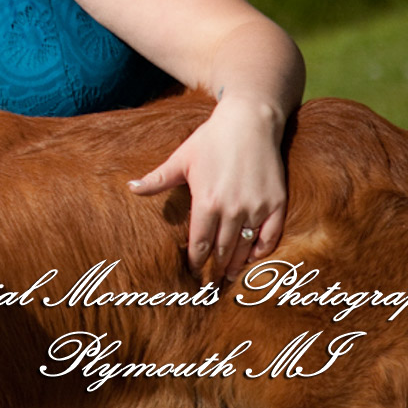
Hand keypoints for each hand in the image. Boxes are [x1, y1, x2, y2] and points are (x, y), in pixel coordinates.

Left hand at [128, 94, 287, 280]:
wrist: (249, 121)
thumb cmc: (211, 139)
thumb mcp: (181, 158)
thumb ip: (157, 179)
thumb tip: (130, 188)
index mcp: (206, 202)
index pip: (199, 243)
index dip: (195, 261)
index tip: (192, 272)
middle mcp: (232, 209)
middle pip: (222, 249)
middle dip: (215, 268)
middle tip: (211, 285)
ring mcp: (257, 208)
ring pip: (245, 247)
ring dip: (237, 265)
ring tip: (229, 277)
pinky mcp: (276, 203)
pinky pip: (271, 236)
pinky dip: (262, 251)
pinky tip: (253, 258)